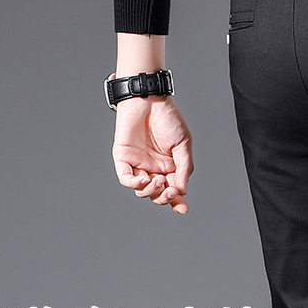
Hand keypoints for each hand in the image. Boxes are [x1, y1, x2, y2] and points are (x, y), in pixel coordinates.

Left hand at [112, 97, 193, 213]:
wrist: (149, 99)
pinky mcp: (123, 159)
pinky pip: (126, 179)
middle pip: (157, 195)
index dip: (178, 202)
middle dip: (165, 198)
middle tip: (171, 191)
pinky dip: (134, 184)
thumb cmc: (168, 118)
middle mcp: (154, 169)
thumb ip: (183, 169)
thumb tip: (182, 192)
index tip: (183, 208)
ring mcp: (138, 165)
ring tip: (159, 179)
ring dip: (152, 191)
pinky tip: (143, 180)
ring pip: (142, 191)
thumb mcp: (183, 145)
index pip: (173, 190)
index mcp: (170, 167)